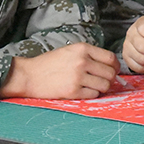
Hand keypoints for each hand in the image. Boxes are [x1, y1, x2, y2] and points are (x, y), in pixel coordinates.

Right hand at [0, 42, 119, 99]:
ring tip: (93, 86)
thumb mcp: (71, 51)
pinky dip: (91, 94)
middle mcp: (82, 61)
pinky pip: (93, 95)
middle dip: (110, 79)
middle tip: (103, 81)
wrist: (29, 75)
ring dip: (102, 88)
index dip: (114, 66)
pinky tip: (84, 91)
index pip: (111, 58)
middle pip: (110, 73)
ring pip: (104, 85)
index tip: (112, 70)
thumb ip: (90, 56)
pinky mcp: (73, 91)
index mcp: (83, 49)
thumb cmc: (50, 63)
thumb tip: (110, 66)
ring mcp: (78, 77)